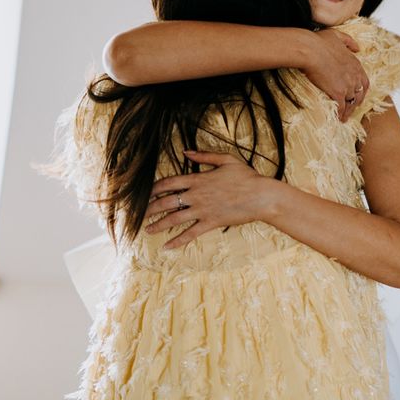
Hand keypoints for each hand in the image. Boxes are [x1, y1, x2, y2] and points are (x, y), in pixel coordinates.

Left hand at [144, 151, 273, 248]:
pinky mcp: (211, 223)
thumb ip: (204, 156)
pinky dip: (177, 241)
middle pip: (166, 202)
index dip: (154, 188)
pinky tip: (167, 247)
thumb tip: (186, 152)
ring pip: (174, 219)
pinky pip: (190, 234)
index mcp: (198, 179)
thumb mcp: (226, 160)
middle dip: (150, 209)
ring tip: (147, 230)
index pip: (169, 183)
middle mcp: (196, 196)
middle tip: (138, 215)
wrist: (261, 196)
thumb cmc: (246, 176)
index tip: (144, 193)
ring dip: (158, 225)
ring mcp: (202, 211)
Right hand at [301, 29, 368, 120]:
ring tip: (344, 117)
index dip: (361, 90)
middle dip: (356, 103)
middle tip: (351, 108)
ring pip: (352, 103)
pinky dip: (341, 114)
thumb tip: (358, 48)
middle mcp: (354, 76)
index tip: (357, 95)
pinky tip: (338, 118)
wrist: (310, 50)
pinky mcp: (337, 93)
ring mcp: (347, 85)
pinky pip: (342, 107)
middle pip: (360, 94)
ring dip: (349, 111)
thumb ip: (349, 41)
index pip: (364, 81)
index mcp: (355, 63)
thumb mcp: (337, 36)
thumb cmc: (319, 42)